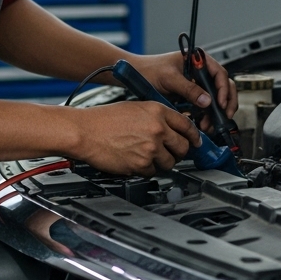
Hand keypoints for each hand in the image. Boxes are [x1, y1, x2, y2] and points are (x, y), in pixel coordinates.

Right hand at [67, 101, 200, 175]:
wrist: (85, 131)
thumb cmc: (104, 119)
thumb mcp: (136, 108)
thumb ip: (158, 117)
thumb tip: (174, 128)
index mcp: (158, 111)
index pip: (187, 126)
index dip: (194, 136)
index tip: (195, 141)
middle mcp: (158, 129)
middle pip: (183, 147)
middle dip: (179, 151)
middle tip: (172, 152)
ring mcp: (150, 148)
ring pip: (170, 162)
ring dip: (162, 162)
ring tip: (148, 155)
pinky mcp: (141, 164)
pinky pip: (153, 171)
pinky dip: (146, 169)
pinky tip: (135, 160)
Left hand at [130, 50, 238, 130]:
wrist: (136, 76)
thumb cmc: (149, 69)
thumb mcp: (169, 78)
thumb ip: (188, 89)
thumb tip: (207, 101)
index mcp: (199, 60)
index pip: (220, 74)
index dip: (223, 89)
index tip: (219, 103)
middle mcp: (202, 72)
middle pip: (224, 87)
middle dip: (225, 103)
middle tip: (223, 117)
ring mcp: (198, 84)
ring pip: (216, 99)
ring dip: (216, 113)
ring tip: (209, 125)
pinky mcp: (193, 96)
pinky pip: (206, 107)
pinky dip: (207, 116)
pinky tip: (203, 124)